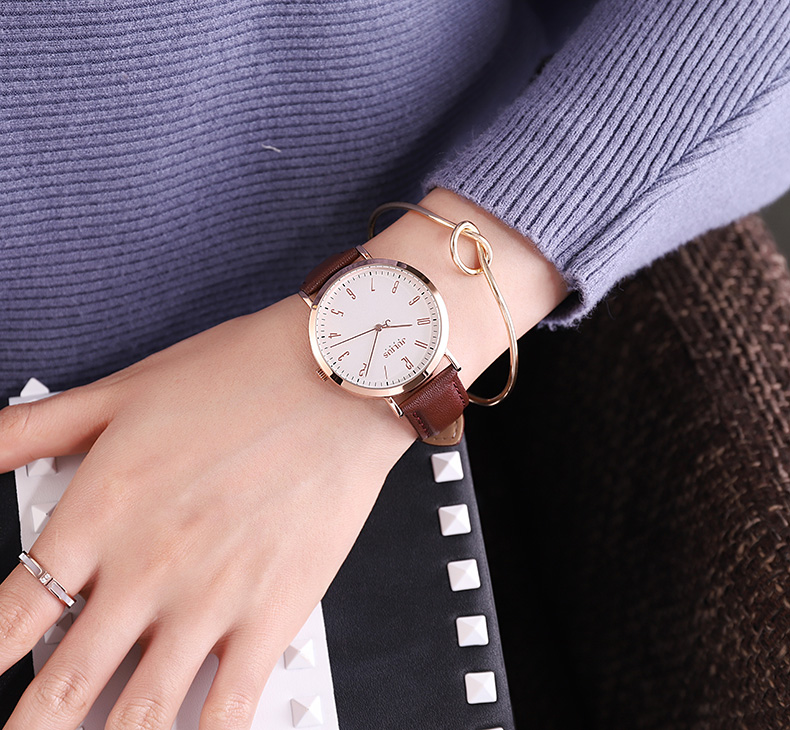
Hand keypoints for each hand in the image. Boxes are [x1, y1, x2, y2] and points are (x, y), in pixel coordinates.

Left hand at [0, 294, 414, 729]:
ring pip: (138, 716)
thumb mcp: (122, 390)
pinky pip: (230, 709)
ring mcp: (211, 600)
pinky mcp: (272, 614)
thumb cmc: (241, 374)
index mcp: (100, 514)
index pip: (9, 619)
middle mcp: (146, 569)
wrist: (338, 376)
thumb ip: (30, 428)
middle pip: (59, 689)